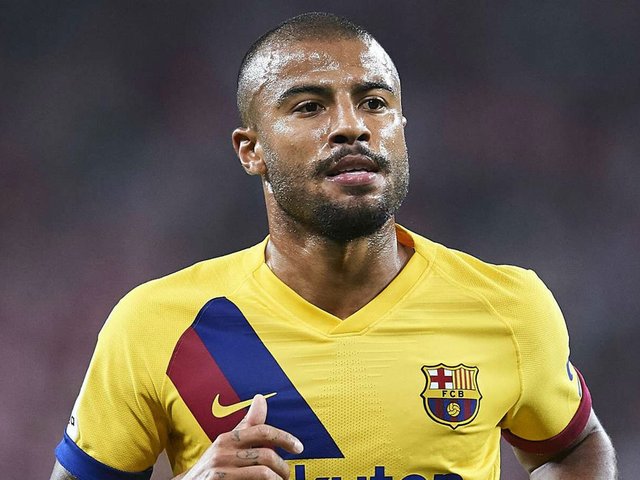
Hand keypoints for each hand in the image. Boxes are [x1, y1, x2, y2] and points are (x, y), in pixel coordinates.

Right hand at [176, 394, 303, 479]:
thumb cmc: (214, 466)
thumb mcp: (228, 443)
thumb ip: (247, 425)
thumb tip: (260, 398)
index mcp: (228, 438)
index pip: (262, 431)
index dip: (284, 438)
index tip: (299, 447)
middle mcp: (223, 452)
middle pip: (266, 454)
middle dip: (282, 467)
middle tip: (285, 474)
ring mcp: (220, 470)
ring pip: (262, 473)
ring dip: (276, 479)